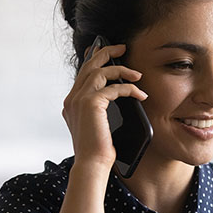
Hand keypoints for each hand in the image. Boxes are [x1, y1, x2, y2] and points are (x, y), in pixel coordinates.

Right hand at [62, 44, 147, 167]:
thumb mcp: (99, 125)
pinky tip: (140, 93)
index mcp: (72, 103)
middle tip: (122, 47)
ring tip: (138, 74)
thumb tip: (117, 95)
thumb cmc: (99, 149)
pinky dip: (129, 88)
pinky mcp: (90, 104)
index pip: (82, 73)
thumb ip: (101, 109)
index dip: (94, 58)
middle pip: (89, 65)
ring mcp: (79, 100)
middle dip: (106, 52)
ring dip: (122, 70)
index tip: (106, 50)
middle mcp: (72, 98)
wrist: (92, 164)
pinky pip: (113, 88)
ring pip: (100, 71)